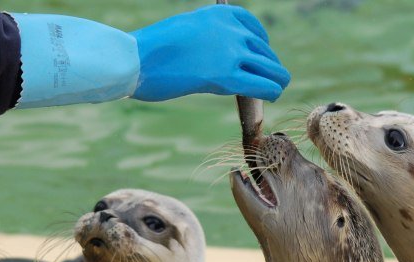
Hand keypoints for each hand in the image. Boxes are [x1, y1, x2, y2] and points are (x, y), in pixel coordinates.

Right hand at [130, 5, 289, 101]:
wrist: (136, 59)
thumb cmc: (152, 49)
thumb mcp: (186, 29)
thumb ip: (208, 36)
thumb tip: (220, 54)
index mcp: (220, 13)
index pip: (254, 27)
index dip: (262, 44)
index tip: (262, 55)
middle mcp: (230, 30)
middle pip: (264, 49)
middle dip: (269, 64)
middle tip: (270, 77)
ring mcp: (231, 53)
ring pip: (270, 67)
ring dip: (276, 78)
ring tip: (277, 88)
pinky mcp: (227, 77)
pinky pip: (263, 84)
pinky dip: (272, 91)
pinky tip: (274, 96)